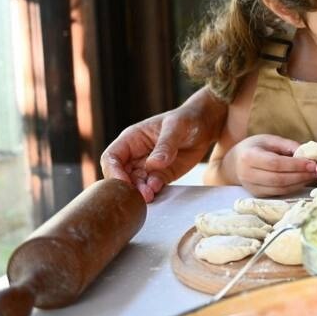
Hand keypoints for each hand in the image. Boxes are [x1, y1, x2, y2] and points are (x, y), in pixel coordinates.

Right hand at [101, 90, 225, 201]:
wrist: (205, 126)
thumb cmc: (187, 119)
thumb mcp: (176, 127)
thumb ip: (165, 145)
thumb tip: (153, 164)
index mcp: (132, 139)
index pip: (111, 157)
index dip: (113, 171)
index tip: (124, 183)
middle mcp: (135, 155)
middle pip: (120, 175)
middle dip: (128, 187)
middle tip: (140, 194)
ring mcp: (147, 167)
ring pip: (135, 184)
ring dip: (140, 192)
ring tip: (150, 195)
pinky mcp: (161, 176)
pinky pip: (151, 188)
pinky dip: (152, 193)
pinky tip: (157, 193)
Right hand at [230, 135, 316, 196]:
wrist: (234, 163)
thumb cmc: (254, 147)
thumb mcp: (269, 140)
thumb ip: (287, 145)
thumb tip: (308, 152)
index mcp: (249, 157)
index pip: (275, 163)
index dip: (295, 165)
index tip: (312, 163)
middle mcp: (248, 174)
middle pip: (278, 179)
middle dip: (300, 175)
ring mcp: (252, 187)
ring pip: (280, 189)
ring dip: (300, 183)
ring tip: (313, 176)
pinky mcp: (258, 195)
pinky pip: (279, 193)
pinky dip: (294, 188)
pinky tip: (304, 181)